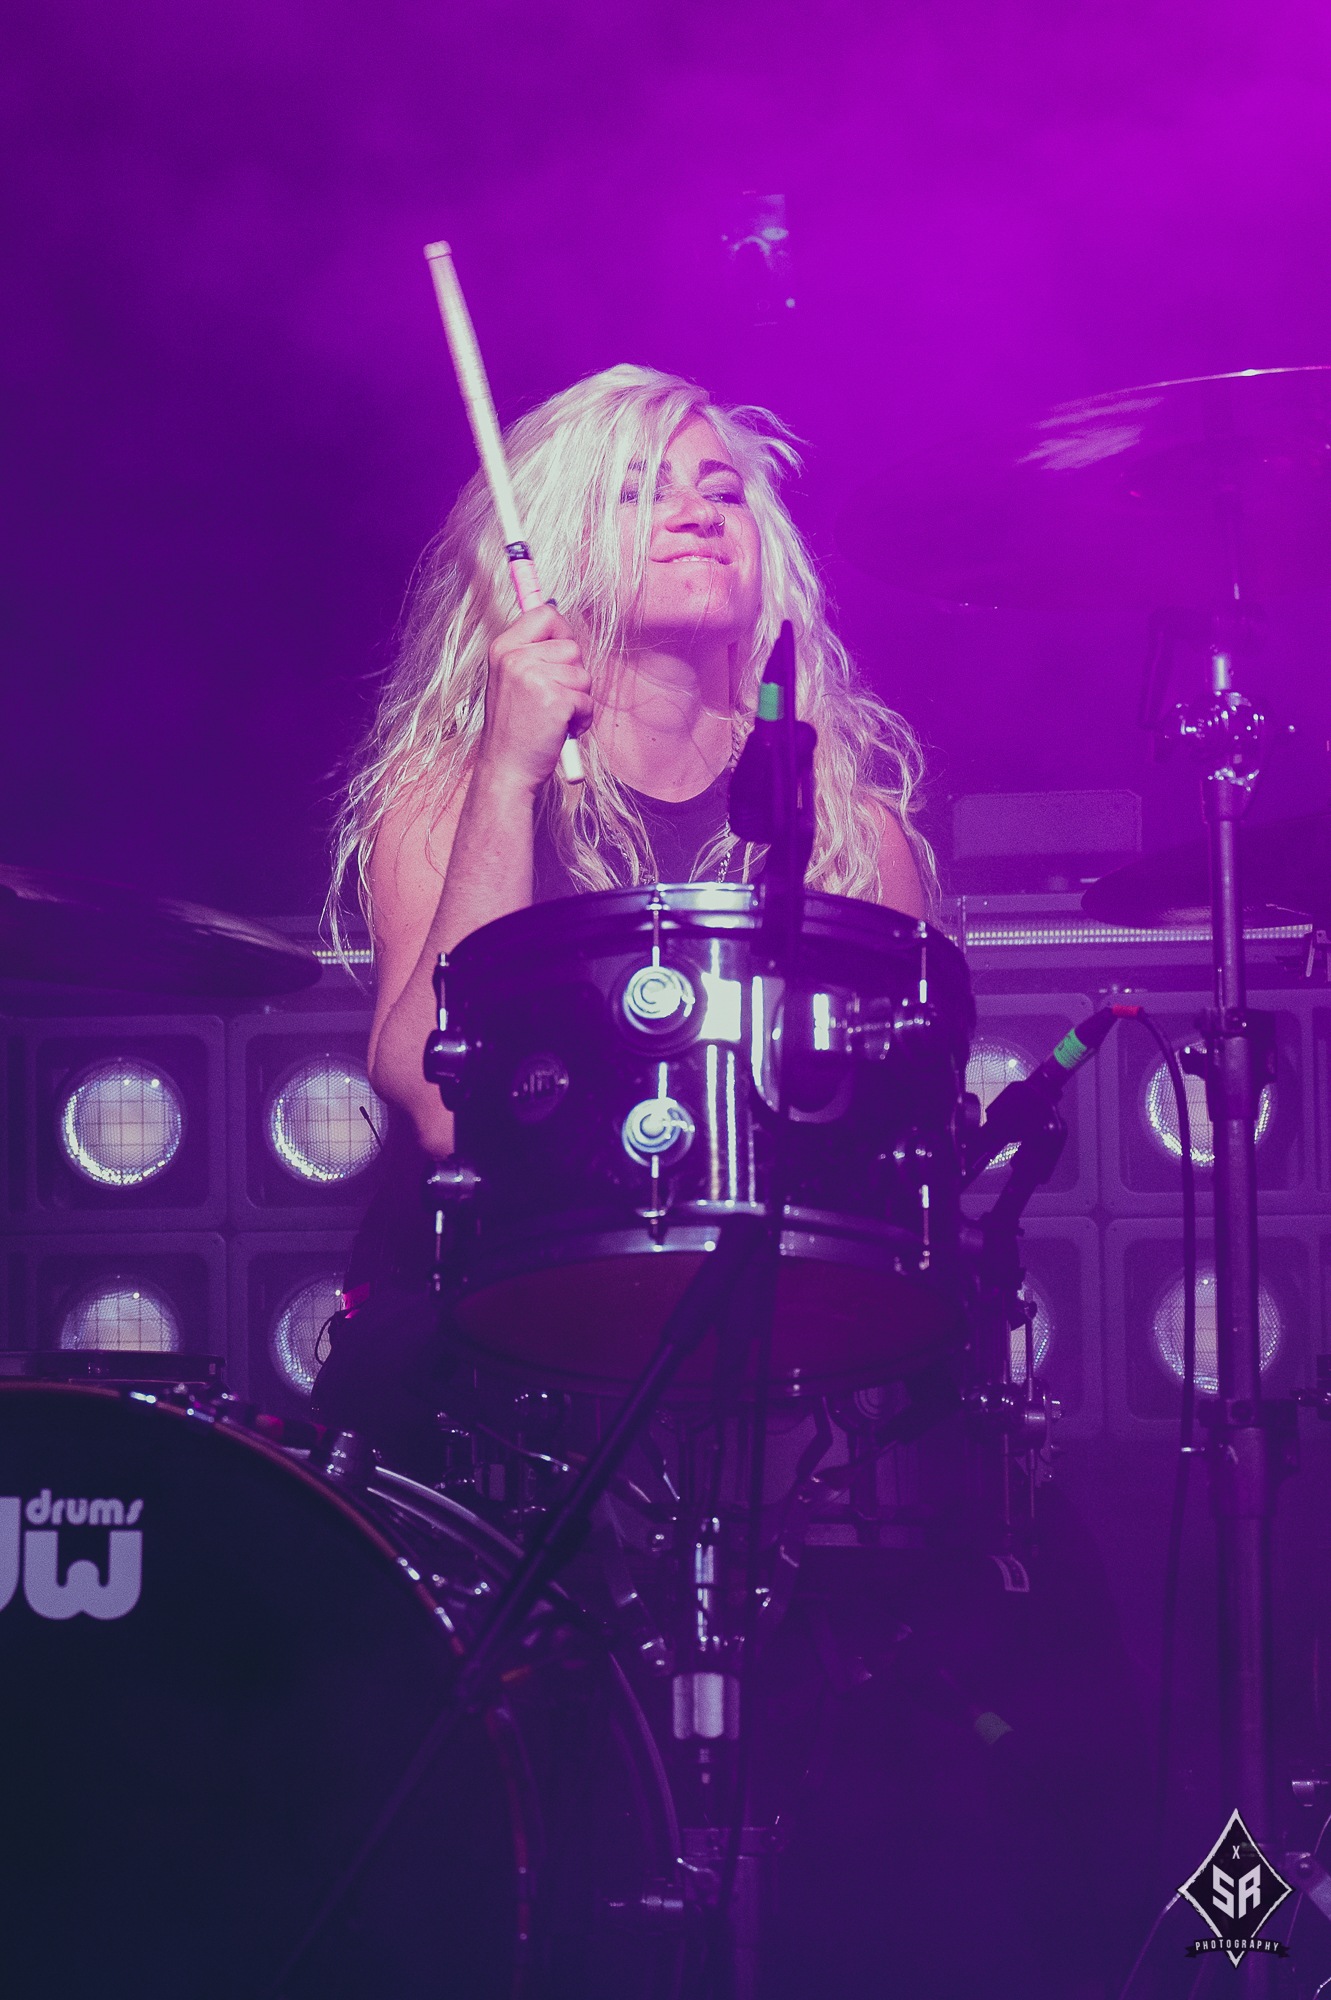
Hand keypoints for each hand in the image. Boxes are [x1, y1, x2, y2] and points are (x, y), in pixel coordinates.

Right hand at [479, 604, 590, 794]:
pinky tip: (559, 730)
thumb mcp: (511, 680)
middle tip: (551, 699)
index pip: (544, 613)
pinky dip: (581, 719)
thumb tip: (560, 623)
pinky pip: (588, 701)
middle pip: (572, 646)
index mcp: (503, 648)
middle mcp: (515, 658)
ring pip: (583, 674)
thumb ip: (532, 653)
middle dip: (572, 675)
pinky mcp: (555, 700)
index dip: (561, 632)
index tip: (559, 655)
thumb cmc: (514, 728)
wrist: (506, 769)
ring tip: (554, 717)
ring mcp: (534, 677)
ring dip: (578, 699)